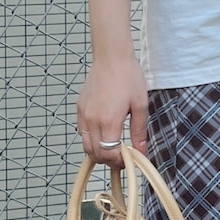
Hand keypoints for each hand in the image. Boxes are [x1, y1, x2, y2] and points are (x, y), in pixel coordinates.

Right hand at [76, 54, 148, 170]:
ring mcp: (83, 114)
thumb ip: (139, 131)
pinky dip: (90, 139)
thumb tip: (141, 151)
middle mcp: (92, 119)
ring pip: (85, 145)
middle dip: (108, 160)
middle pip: (95, 153)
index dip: (118, 162)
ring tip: (112, 148)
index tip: (128, 160)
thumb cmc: (127, 76)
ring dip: (98, 152)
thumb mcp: (140, 105)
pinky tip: (103, 134)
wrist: (111, 57)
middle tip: (121, 157)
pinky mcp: (79, 108)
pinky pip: (81, 132)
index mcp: (108, 120)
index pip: (108, 154)